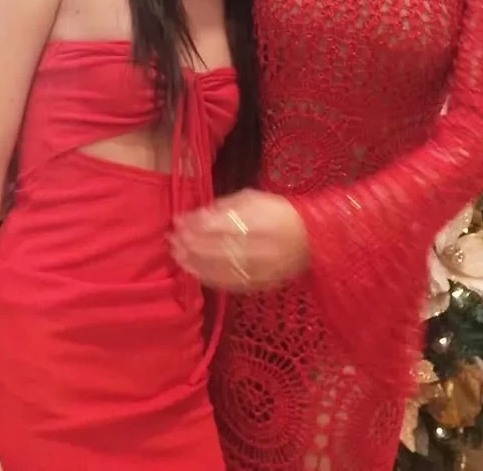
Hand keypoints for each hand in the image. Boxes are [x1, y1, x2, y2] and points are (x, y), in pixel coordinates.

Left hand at [171, 189, 308, 291]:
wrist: (311, 238)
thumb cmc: (278, 211)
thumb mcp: (251, 199)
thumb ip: (223, 207)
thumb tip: (195, 215)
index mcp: (256, 221)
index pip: (217, 226)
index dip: (194, 226)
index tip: (176, 222)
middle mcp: (257, 247)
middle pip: (215, 249)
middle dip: (189, 245)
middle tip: (170, 241)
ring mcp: (258, 269)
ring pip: (219, 269)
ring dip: (194, 264)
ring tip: (177, 257)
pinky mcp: (259, 284)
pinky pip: (229, 284)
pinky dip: (208, 278)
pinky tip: (195, 272)